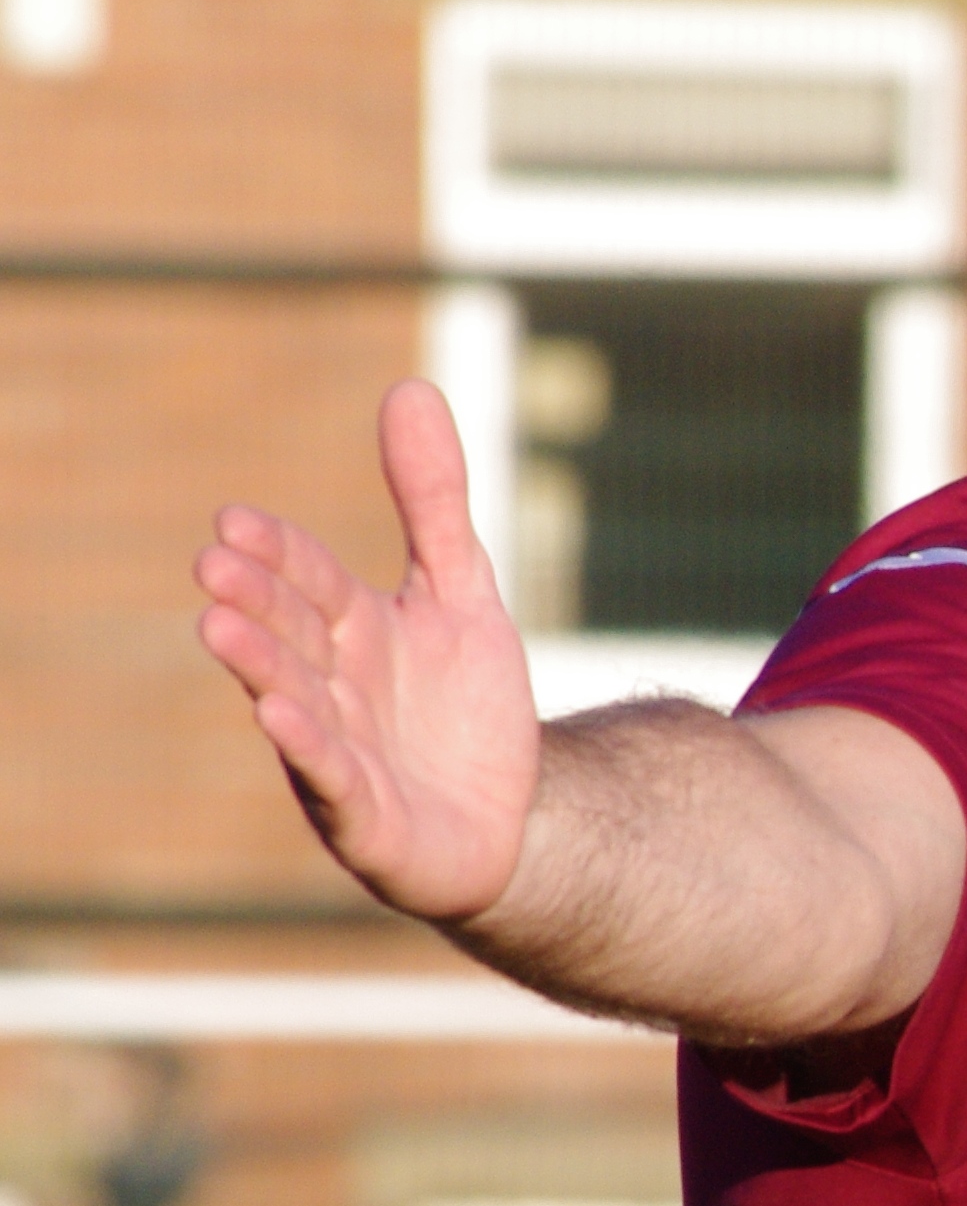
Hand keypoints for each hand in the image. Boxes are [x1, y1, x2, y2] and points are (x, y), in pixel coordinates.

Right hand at [194, 380, 539, 921]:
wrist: (513, 818)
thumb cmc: (467, 707)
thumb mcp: (464, 593)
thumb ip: (434, 503)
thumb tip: (410, 387)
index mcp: (352, 632)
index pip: (311, 580)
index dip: (280, 553)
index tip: (235, 520)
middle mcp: (333, 689)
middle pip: (291, 636)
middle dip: (257, 602)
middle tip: (215, 564)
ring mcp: (343, 754)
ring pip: (296, 704)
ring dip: (260, 668)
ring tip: (220, 629)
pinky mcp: (366, 818)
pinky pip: (334, 779)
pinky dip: (310, 749)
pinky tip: (282, 716)